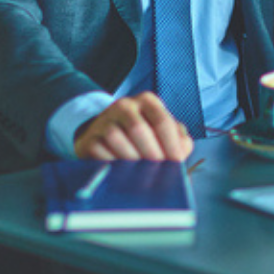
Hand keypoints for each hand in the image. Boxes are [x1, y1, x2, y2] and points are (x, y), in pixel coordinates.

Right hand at [74, 92, 194, 161]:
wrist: (105, 135)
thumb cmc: (142, 135)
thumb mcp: (162, 130)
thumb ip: (178, 137)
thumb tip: (183, 150)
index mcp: (147, 101)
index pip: (162, 121)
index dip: (171, 144)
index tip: (177, 162)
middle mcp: (125, 106)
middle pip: (139, 129)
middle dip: (151, 153)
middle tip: (159, 170)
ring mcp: (105, 120)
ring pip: (117, 139)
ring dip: (131, 159)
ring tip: (141, 171)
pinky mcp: (90, 138)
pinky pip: (100, 151)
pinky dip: (112, 163)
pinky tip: (121, 171)